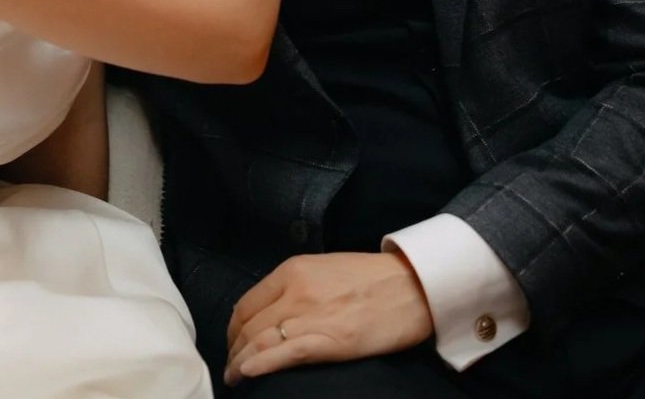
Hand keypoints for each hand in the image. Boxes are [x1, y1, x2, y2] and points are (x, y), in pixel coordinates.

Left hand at [223, 250, 435, 384]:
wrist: (413, 285)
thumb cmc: (373, 278)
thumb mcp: (324, 269)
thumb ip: (295, 285)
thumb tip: (272, 310)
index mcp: (293, 270)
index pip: (247, 303)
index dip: (234, 327)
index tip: (234, 341)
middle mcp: (295, 290)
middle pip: (248, 325)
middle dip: (234, 348)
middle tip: (231, 364)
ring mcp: (310, 315)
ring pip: (259, 341)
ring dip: (240, 362)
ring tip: (234, 376)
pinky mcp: (328, 340)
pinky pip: (283, 354)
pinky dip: (260, 365)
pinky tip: (247, 374)